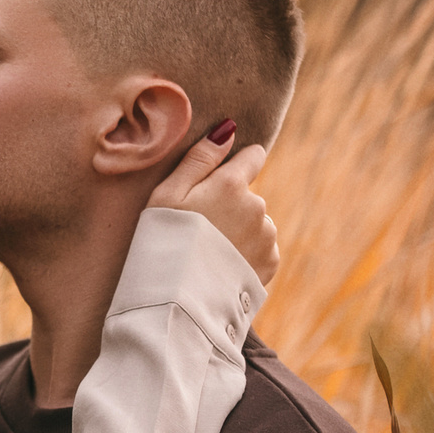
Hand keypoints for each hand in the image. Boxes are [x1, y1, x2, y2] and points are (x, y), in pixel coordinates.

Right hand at [149, 127, 277, 285]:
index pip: (253, 156)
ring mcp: (267, 236)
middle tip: (200, 229)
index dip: (236, 165)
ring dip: (240, 231)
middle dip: (231, 205)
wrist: (178, 302)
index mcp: (231, 185)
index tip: (217, 182)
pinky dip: (245, 254)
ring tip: (209, 253)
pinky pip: (261, 249)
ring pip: (256, 223)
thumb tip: (227, 130)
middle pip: (249, 195)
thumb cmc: (163, 243)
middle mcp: (257, 206)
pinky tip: (221, 266)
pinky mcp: (270, 263)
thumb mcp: (167, 195)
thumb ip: (199, 159)